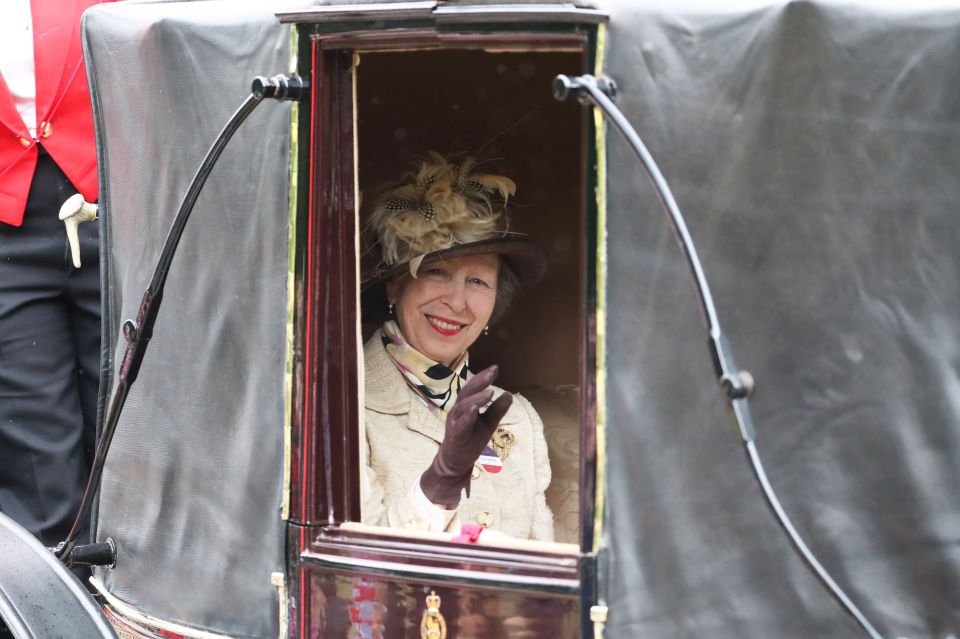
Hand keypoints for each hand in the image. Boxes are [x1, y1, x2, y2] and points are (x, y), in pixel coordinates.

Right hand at [420, 365, 512, 505]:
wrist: (456, 462)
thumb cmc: (470, 440)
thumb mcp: (488, 424)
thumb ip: (497, 410)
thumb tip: (508, 394)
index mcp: (465, 406)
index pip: (473, 388)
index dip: (483, 378)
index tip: (495, 368)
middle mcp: (458, 411)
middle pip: (467, 392)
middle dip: (479, 381)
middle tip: (492, 372)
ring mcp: (455, 422)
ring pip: (463, 406)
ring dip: (476, 397)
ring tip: (489, 391)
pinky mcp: (455, 435)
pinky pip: (460, 423)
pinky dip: (467, 415)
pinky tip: (475, 409)